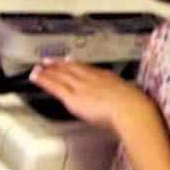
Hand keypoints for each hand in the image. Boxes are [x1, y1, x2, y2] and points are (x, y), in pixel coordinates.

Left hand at [28, 58, 153, 132]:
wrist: (130, 109)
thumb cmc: (134, 107)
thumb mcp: (130, 97)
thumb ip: (123, 98)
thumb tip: (128, 102)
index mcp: (106, 77)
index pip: (88, 69)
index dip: (77, 64)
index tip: (70, 61)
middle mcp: (91, 78)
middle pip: (72, 69)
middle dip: (60, 64)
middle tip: (49, 61)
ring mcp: (80, 86)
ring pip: (60, 75)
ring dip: (48, 71)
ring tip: (38, 68)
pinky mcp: (72, 97)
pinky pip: (54, 86)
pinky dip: (43, 80)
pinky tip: (35, 77)